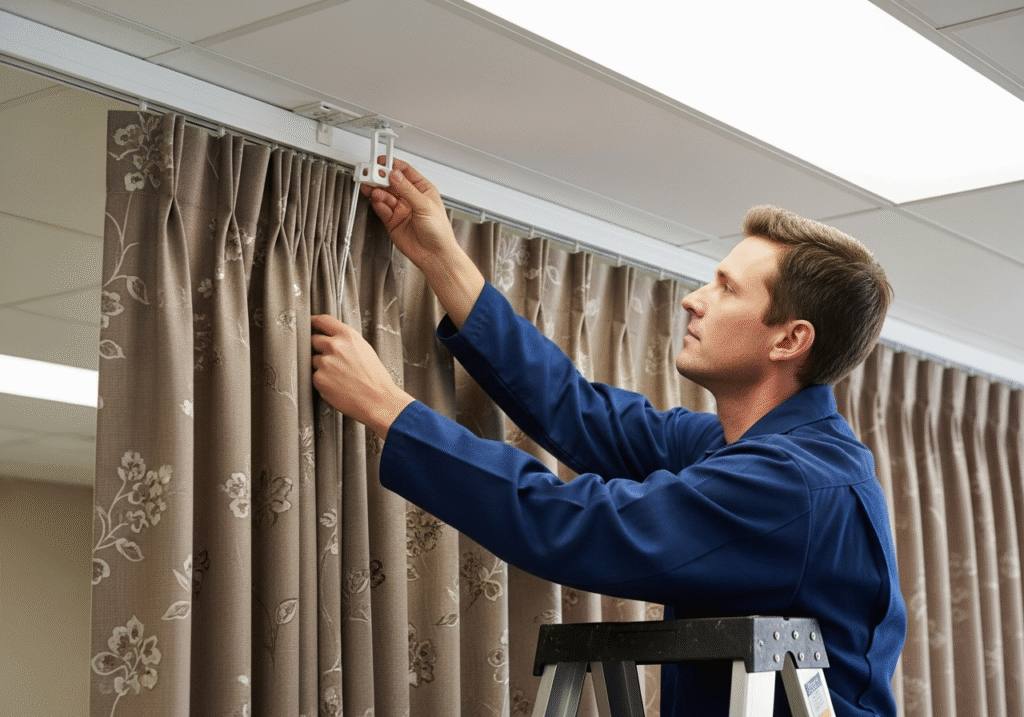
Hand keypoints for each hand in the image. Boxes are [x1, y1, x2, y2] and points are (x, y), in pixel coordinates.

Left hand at [311, 314, 413, 437]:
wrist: (379, 400)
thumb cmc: (375, 377)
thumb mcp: (364, 349)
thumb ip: (346, 341)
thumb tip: (330, 337)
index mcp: (348, 336)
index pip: (323, 320)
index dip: (314, 322)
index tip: (310, 324)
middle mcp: (335, 346)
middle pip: (313, 340)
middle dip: (318, 347)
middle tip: (331, 359)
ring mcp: (325, 363)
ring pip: (314, 360)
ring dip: (321, 366)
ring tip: (339, 376)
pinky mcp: (319, 379)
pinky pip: (314, 376)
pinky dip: (323, 381)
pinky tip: (337, 386)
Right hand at [360, 158, 457, 268]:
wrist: (434, 255)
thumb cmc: (439, 231)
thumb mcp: (425, 205)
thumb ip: (407, 189)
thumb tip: (395, 175)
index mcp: (422, 189)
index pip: (405, 172)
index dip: (392, 165)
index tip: (382, 161)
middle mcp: (410, 198)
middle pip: (391, 182)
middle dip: (380, 178)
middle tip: (371, 174)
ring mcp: (400, 209)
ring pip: (384, 195)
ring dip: (377, 190)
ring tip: (371, 188)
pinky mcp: (392, 221)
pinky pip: (382, 209)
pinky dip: (377, 204)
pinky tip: (376, 200)